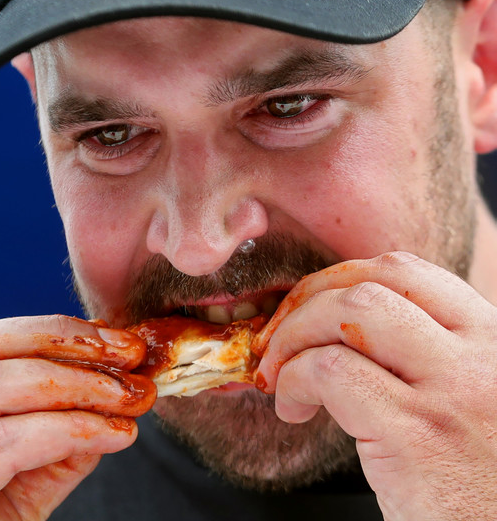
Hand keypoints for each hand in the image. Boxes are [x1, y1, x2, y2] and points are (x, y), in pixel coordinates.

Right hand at [0, 315, 155, 519]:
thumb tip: (110, 387)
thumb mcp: (20, 479)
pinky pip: (3, 443)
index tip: (112, 339)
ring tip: (129, 395)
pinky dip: (69, 429)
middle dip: (65, 344)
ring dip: (77, 383)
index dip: (48, 331)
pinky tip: (113, 432)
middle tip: (128, 353)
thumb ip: (56, 433)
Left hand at [257, 252, 496, 519]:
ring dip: (294, 334)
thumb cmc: (479, 481)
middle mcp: (483, 357)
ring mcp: (453, 393)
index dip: (341, 278)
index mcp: (494, 340)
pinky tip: (293, 407)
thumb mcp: (474, 396)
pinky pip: (330, 372)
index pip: (406, 271)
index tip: (311, 306)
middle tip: (279, 334)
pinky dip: (293, 378)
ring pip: (349, 313)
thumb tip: (341, 321)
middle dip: (308, 298)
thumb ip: (429, 352)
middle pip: (373, 282)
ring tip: (279, 372)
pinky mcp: (418, 438)